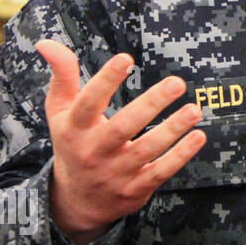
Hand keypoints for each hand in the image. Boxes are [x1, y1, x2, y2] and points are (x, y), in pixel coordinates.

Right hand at [37, 39, 205, 244]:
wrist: (76, 202)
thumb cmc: (73, 143)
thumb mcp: (60, 112)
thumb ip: (62, 76)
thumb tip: (47, 42)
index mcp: (74, 129)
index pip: (87, 103)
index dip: (105, 81)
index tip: (125, 58)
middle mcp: (94, 151)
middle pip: (122, 127)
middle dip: (150, 104)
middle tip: (177, 83)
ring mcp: (115, 172)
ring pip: (146, 150)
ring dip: (172, 129)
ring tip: (194, 109)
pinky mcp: (135, 189)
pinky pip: (160, 172)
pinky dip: (181, 155)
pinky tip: (199, 136)